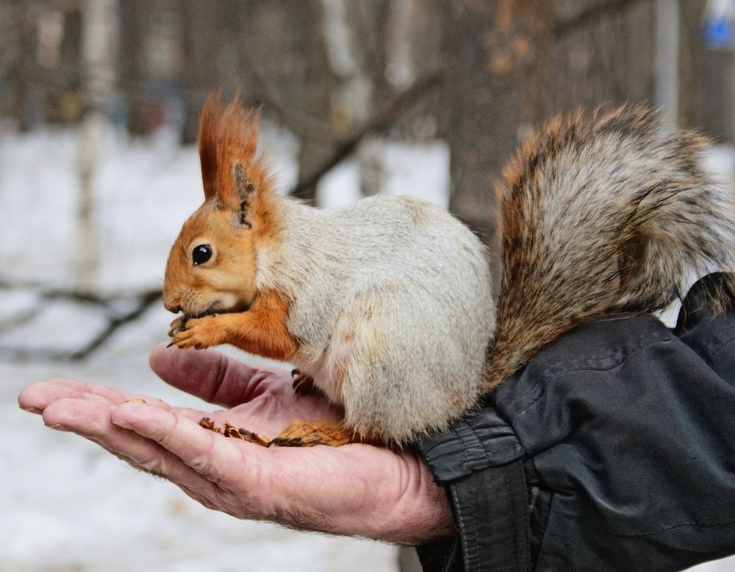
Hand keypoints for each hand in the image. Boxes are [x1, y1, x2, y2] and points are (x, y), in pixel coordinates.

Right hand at [17, 344, 454, 543]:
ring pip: (160, 453)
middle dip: (86, 421)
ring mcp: (235, 478)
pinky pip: (206, 456)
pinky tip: (131, 418)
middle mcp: (217, 466)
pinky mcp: (261, 481)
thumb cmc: (335, 427)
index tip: (53, 390)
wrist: (398, 459)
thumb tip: (155, 360)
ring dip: (110, 429)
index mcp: (216, 441)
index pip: (147, 421)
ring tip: (64, 410)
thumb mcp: (262, 390)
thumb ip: (214, 378)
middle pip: (139, 442)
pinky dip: (166, 437)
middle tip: (34, 400)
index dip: (99, 406)